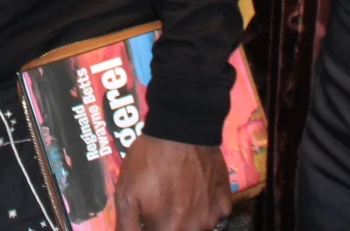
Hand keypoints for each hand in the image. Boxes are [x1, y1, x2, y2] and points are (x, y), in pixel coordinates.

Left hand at [112, 135, 228, 230]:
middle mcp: (192, 230)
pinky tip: (194, 190)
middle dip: (166, 223)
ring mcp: (211, 219)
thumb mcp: (125, 193)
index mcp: (167, 230)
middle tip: (161, 201)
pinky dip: (203, 208)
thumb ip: (126, 227)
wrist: (182, 129)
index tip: (147, 215)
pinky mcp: (224, 204)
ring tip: (176, 193)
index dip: (149, 224)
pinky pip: (214, 216)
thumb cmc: (150, 160)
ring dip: (184, 219)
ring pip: (195, 228)